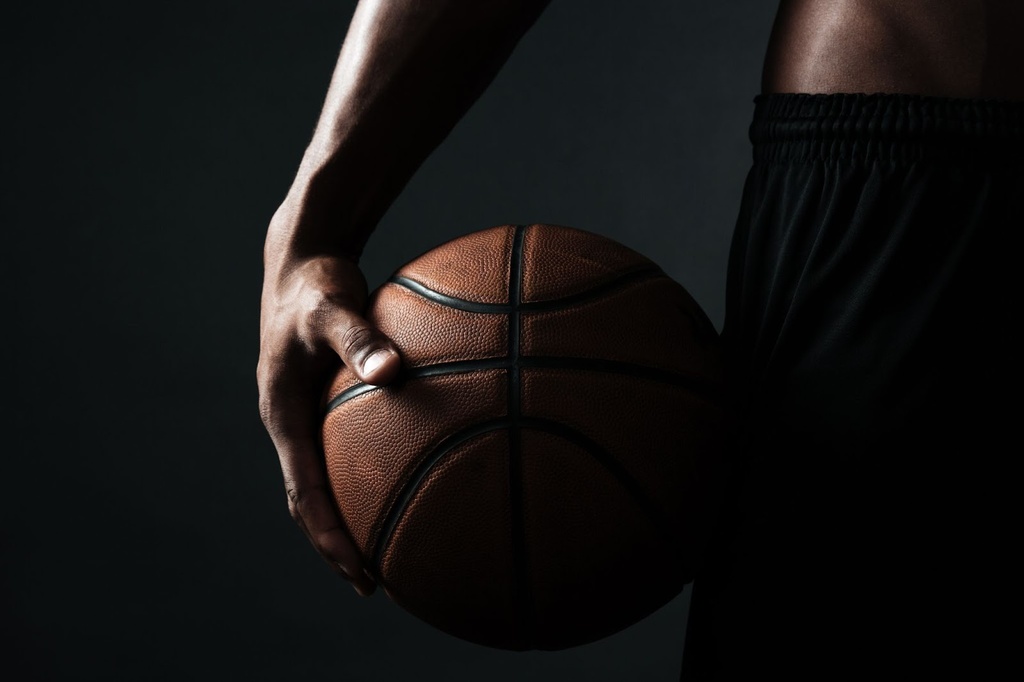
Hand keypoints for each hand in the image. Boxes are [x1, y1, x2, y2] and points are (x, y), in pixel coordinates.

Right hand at [258, 237, 400, 596]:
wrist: (300, 261)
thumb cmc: (316, 283)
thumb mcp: (333, 309)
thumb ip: (360, 340)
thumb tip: (394, 370)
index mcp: (282, 415)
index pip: (303, 493)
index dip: (330, 536)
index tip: (359, 571)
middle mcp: (290, 424)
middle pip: (309, 502)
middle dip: (337, 544)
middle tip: (375, 582)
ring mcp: (304, 416)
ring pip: (322, 482)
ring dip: (348, 519)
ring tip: (387, 550)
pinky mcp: (322, 404)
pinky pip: (341, 452)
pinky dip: (363, 478)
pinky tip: (405, 480)